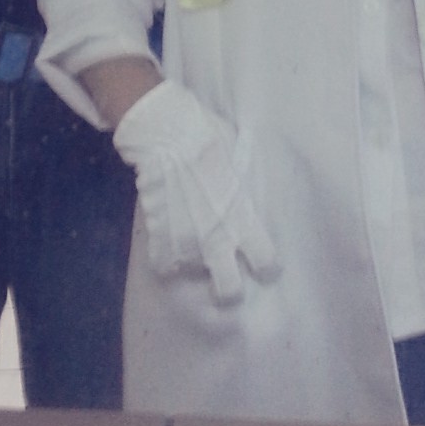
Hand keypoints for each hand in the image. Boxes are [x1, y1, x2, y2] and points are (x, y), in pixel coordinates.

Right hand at [113, 81, 278, 304]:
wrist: (167, 135)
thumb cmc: (209, 140)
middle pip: (229, 290)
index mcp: (245, 220)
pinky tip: (167, 239)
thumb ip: (244, 192)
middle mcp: (218, 240)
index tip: (261, 264)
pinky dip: (164, 256)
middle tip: (225, 276)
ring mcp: (186, 243)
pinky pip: (162, 265)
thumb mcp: (240, 165)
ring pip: (191, 275)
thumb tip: (249, 195)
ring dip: (191, 262)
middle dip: (228, 289)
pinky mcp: (159, 239)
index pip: (266, 261)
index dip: (265, 266)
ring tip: (189, 242)